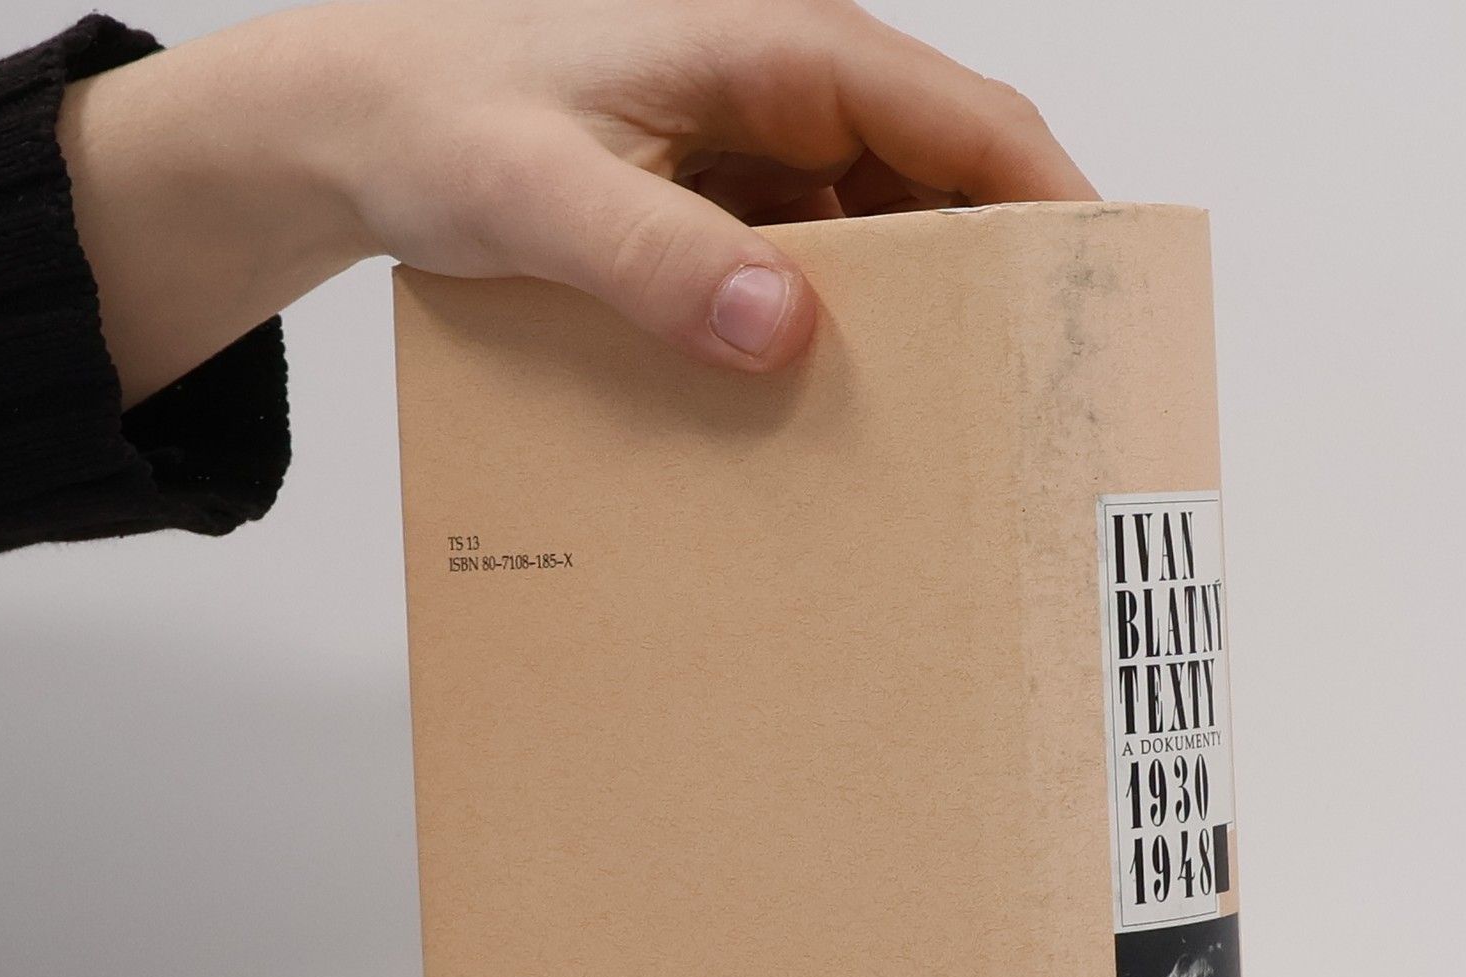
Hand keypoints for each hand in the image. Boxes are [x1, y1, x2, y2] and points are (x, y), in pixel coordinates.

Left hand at [59, 0, 1095, 405]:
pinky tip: (844, 417)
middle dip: (1005, 285)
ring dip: (928, 329)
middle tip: (1040, 402)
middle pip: (951, 189)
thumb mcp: (539, 190)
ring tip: (961, 434)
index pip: (963, 121)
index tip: (1101, 298)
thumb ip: (656, 254)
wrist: (363, 132)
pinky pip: (826, 282)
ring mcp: (768, 162)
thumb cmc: (442, 120)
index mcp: (779, 52)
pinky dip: (849, 344)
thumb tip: (783, 327)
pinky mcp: (734, 219)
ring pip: (895, 245)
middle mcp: (793, 100)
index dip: (1051, 203)